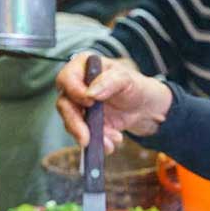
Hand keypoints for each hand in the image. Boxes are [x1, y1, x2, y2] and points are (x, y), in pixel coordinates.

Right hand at [55, 54, 171, 153]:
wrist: (145, 108)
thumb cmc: (135, 87)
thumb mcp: (127, 79)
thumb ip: (110, 81)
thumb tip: (91, 92)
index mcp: (83, 67)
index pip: (67, 79)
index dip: (74, 91)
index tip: (90, 102)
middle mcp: (77, 86)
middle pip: (64, 104)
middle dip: (75, 123)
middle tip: (86, 137)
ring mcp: (79, 106)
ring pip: (72, 123)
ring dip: (90, 135)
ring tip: (111, 140)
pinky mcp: (85, 122)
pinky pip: (84, 134)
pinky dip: (97, 142)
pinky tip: (110, 143)